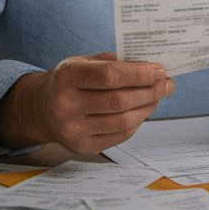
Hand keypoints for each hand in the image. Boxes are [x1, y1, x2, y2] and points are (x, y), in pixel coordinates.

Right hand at [0, 52, 173, 154]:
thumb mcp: (83, 62)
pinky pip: (120, 135)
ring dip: (148, 107)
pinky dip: (138, 121)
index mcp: (66, 77)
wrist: (41, 109)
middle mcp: (65, 105)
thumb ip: (113, 62)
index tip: (159, 70)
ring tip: (158, 96)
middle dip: (150, 91)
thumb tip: (151, 67)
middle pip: (119, 101)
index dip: (139, 73)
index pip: (109, 76)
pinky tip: (143, 110)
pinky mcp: (82, 146)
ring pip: (123, 121)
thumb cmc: (70, 81)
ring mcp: (72, 129)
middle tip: (166, 84)